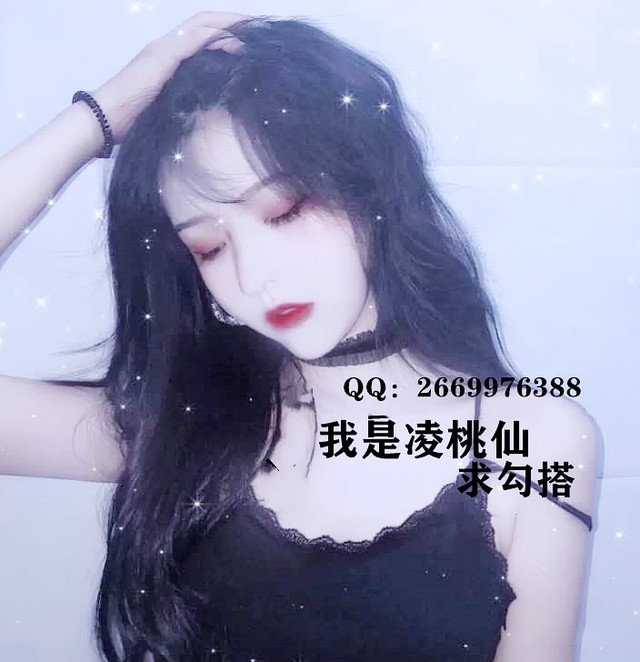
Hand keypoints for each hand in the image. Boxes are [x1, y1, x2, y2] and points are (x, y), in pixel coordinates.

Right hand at [90, 12, 249, 142]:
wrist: (104, 119)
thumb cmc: (133, 121)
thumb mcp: (169, 108)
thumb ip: (187, 100)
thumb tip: (211, 108)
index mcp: (168, 58)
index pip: (201, 36)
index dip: (225, 32)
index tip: (249, 40)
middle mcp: (166, 47)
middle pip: (204, 23)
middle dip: (232, 21)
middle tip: (258, 28)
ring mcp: (163, 49)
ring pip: (202, 26)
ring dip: (230, 25)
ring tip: (254, 30)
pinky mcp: (162, 57)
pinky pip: (195, 40)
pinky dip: (217, 39)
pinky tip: (237, 45)